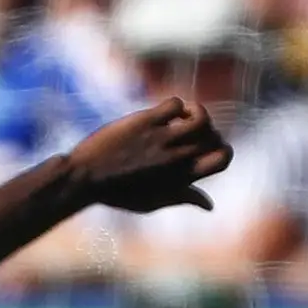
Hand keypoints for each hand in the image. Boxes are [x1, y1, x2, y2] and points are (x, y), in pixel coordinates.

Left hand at [62, 96, 230, 215]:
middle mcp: (177, 158)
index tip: (206, 145)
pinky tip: (162, 112)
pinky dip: (174, 104)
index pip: (223, 159)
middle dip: (207, 130)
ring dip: (197, 112)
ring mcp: (162, 139)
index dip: (222, 148)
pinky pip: (175, 103)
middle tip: (189, 129)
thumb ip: (184, 197)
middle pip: (214, 137)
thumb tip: (209, 204)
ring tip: (182, 115)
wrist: (84, 179)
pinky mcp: (145, 122)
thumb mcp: (154, 202)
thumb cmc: (118, 193)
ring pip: (202, 118)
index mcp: (182, 177)